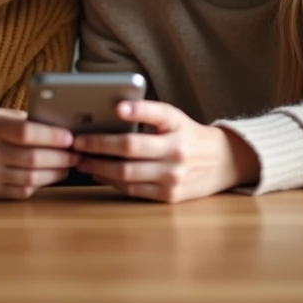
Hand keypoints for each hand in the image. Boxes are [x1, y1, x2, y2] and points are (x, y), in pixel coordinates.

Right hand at [0, 108, 77, 198]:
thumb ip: (22, 120)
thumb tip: (59, 127)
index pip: (26, 132)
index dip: (52, 136)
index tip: (70, 137)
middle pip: (32, 158)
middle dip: (61, 157)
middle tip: (77, 154)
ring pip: (30, 178)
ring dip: (55, 173)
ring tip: (68, 166)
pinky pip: (21, 191)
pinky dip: (39, 184)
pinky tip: (49, 176)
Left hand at [71, 101, 260, 202]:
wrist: (224, 162)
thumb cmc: (189, 136)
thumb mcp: (176, 119)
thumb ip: (148, 116)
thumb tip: (111, 114)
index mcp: (178, 125)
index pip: (157, 113)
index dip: (137, 110)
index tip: (118, 107)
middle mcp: (177, 150)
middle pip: (131, 148)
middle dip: (99, 145)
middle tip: (78, 142)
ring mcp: (174, 176)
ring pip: (127, 173)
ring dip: (99, 167)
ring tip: (81, 160)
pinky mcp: (170, 195)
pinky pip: (133, 189)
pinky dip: (112, 181)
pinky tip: (99, 174)